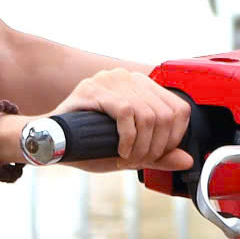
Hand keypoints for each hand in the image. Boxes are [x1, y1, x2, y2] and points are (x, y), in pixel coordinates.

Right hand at [50, 67, 191, 172]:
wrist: (52, 141)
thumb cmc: (89, 143)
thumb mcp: (132, 151)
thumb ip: (159, 154)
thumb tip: (187, 160)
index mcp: (141, 87)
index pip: (178, 108)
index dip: (176, 137)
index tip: (160, 154)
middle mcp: (128, 78)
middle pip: (165, 114)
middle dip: (157, 146)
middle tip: (141, 161)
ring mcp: (111, 80)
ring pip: (148, 115)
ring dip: (142, 146)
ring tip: (129, 158)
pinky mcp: (95, 88)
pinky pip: (126, 113)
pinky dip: (128, 138)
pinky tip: (121, 150)